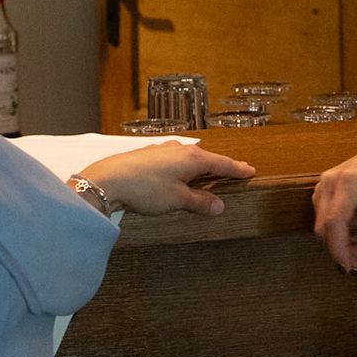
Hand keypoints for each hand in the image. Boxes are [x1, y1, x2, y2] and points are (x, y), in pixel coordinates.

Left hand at [81, 142, 255, 217]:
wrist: (107, 180)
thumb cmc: (144, 188)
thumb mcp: (178, 200)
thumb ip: (200, 202)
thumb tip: (219, 205)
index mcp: (193, 158)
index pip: (222, 164)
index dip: (237, 169)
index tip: (250, 171)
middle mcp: (179, 150)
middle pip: (206, 159)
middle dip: (219, 167)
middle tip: (233, 172)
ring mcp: (162, 151)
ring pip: (188, 159)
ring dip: (199, 168)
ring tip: (206, 177)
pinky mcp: (148, 156)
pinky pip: (173, 161)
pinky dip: (181, 169)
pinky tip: (177, 176)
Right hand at [312, 138, 356, 272]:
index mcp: (348, 182)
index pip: (335, 222)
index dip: (339, 249)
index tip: (350, 269)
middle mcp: (329, 183)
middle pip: (324, 228)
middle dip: (342, 249)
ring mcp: (322, 186)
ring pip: (322, 226)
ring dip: (340, 242)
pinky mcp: (322, 191)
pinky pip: (323, 219)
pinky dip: (337, 233)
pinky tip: (355, 234)